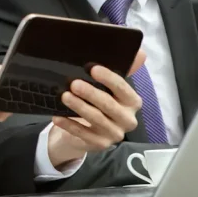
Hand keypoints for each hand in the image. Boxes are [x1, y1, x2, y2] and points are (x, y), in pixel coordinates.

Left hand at [48, 49, 145, 167]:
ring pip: (96, 119)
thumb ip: (122, 69)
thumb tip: (140, 52)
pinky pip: (83, 134)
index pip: (123, 89)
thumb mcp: (108, 86)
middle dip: (91, 94)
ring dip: (79, 107)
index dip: (109, 79)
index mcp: (132, 102)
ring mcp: (114, 134)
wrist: (87, 129)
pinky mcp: (100, 144)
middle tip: (74, 84)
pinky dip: (69, 124)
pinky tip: (57, 116)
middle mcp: (127, 119)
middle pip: (109, 105)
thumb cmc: (98, 101)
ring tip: (64, 96)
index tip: (92, 69)